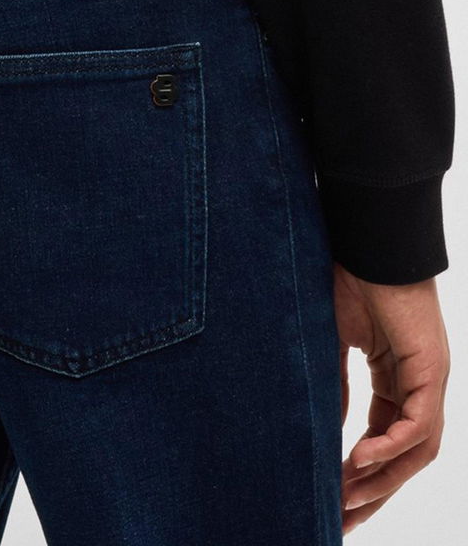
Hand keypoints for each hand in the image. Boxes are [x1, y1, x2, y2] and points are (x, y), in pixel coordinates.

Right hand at [334, 261, 449, 535]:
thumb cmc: (348, 282)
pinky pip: (417, 424)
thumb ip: (336, 387)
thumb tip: (331, 431)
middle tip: (340, 520)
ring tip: (346, 500)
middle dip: (374, 492)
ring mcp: (429, 380)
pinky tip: (358, 460)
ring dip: (382, 480)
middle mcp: (419, 387)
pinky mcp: (431, 370)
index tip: (329, 496)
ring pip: (416, 451)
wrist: (367, 244)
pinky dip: (389, 447)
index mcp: (397, 381)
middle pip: (404, 457)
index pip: (383, 440)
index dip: (360, 473)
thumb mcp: (333, 343)